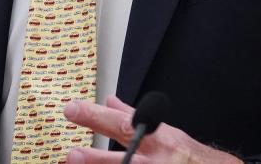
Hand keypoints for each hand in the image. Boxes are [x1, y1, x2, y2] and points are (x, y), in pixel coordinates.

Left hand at [63, 96, 241, 162]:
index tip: (72, 109)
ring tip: (77, 163)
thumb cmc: (188, 155)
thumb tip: (108, 102)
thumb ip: (134, 118)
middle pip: (125, 158)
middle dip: (97, 158)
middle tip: (72, 154)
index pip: (123, 123)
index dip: (96, 117)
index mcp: (158, 139)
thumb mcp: (165, 132)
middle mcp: (157, 161)